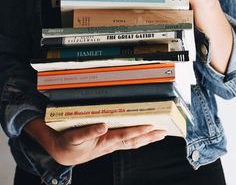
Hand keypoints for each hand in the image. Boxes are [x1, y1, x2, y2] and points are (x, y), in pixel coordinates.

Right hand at [25, 118, 166, 165]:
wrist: (62, 153)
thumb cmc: (68, 144)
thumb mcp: (74, 138)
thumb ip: (88, 133)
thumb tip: (103, 126)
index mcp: (103, 142)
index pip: (124, 136)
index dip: (138, 131)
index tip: (151, 126)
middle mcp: (110, 144)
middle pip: (133, 141)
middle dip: (149, 136)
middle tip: (163, 130)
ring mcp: (110, 145)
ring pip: (132, 142)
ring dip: (146, 138)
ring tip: (159, 133)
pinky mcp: (107, 144)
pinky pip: (126, 141)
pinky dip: (137, 138)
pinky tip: (143, 136)